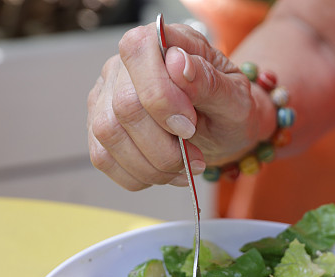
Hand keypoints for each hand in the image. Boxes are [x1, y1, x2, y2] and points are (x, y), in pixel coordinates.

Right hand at [87, 22, 275, 190]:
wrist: (224, 132)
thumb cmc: (229, 109)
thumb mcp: (235, 98)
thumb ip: (209, 81)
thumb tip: (178, 63)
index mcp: (161, 42)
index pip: (138, 52)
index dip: (161, 96)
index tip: (189, 126)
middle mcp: (124, 66)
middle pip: (123, 105)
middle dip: (163, 145)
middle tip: (195, 157)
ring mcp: (106, 97)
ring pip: (109, 134)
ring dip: (152, 165)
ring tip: (184, 168)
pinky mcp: (99, 130)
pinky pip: (103, 158)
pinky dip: (138, 176)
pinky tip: (165, 174)